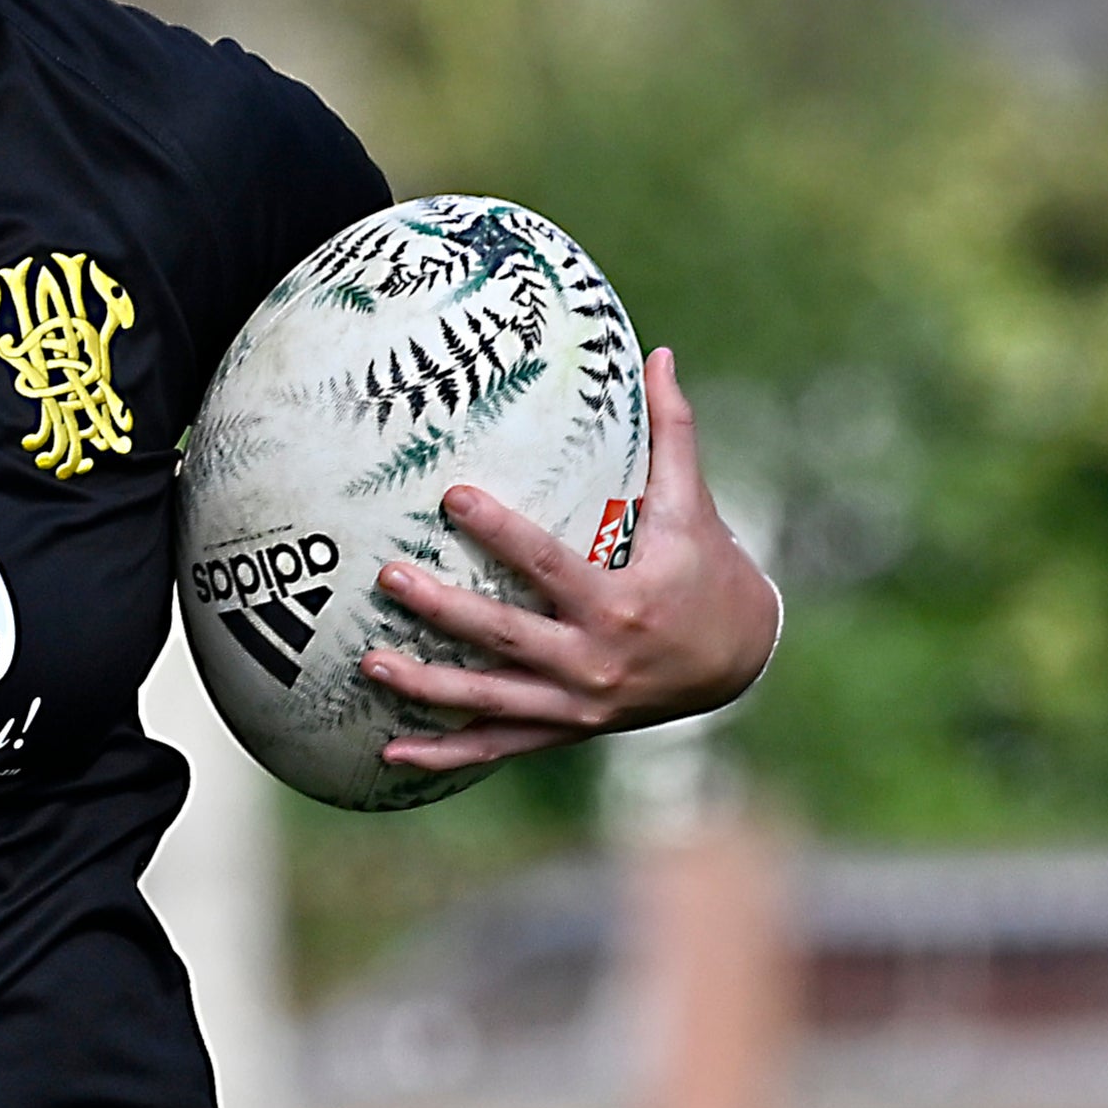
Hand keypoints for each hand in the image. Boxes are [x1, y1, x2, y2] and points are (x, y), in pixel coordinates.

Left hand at [362, 345, 783, 769]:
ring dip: (425, 686)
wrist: (739, 662)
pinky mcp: (566, 730)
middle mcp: (594, 663)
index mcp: (620, 604)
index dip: (500, 532)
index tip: (451, 496)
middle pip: (504, 637)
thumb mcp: (695, 506)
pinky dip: (446, 754)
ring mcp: (577, 705)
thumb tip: (662, 353)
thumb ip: (673, 432)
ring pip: (489, 699)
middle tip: (388, 576)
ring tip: (368, 661)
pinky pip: (497, 746)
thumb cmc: (708, 571)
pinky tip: (390, 751)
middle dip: (442, 611)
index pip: (548, 566)